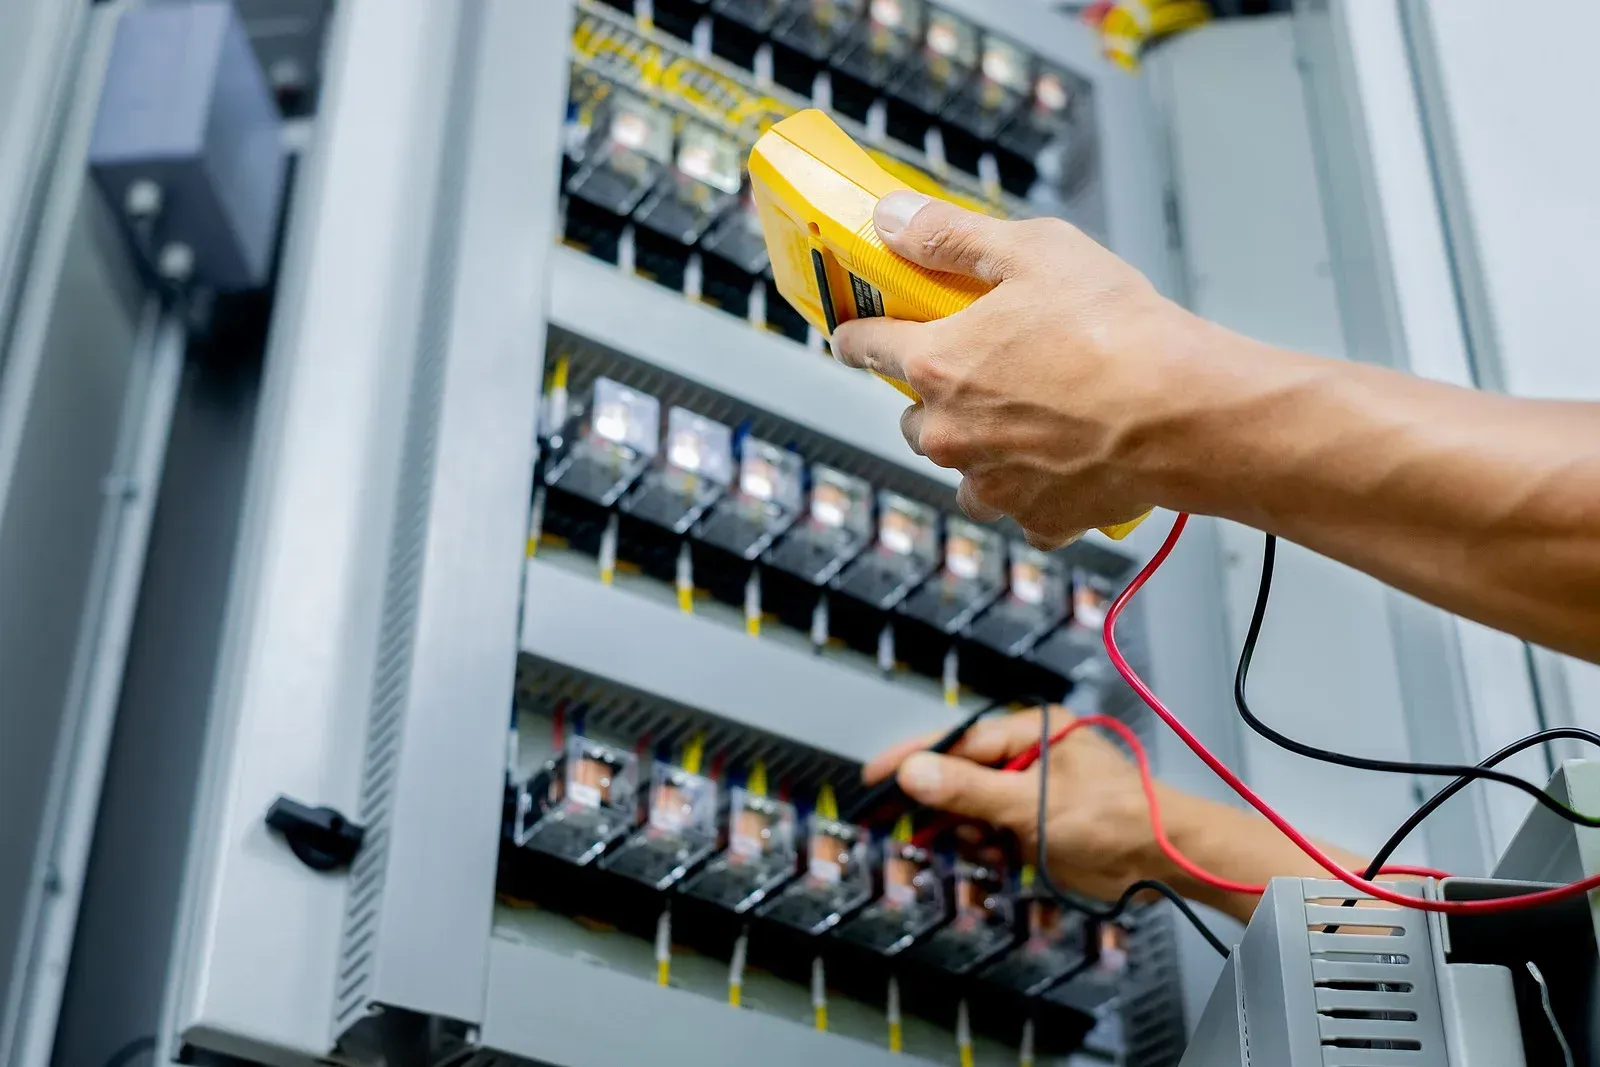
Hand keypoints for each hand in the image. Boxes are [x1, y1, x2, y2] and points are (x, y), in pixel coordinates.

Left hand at [830, 191, 1205, 547]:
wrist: (1184, 413)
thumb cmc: (1116, 331)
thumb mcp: (1032, 250)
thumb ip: (951, 235)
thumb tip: (892, 218)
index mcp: (938, 365)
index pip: (864, 347)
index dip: (857, 335)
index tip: (854, 335)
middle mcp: (950, 434)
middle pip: (914, 415)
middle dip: (938, 394)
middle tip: (989, 368)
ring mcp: (991, 483)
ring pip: (961, 467)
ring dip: (981, 447)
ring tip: (1033, 417)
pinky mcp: (1037, 520)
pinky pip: (1019, 508)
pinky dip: (1035, 489)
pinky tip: (1068, 459)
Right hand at [862, 707, 1179, 903]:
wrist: (1163, 861)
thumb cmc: (1113, 817)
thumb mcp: (1031, 803)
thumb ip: (968, 789)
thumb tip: (912, 771)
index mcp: (1030, 731)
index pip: (957, 741)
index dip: (914, 759)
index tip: (875, 777)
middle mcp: (1028, 757)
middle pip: (960, 775)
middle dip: (940, 803)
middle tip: (908, 825)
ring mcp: (1031, 793)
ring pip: (972, 809)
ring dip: (966, 831)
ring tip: (981, 845)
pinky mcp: (1036, 826)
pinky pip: (991, 832)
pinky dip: (984, 847)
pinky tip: (994, 856)